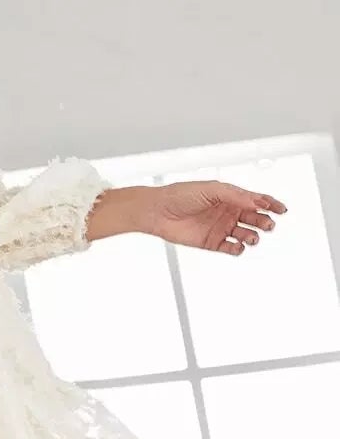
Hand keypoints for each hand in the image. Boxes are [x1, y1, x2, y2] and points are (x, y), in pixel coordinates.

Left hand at [141, 179, 286, 253]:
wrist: (158, 212)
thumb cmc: (180, 195)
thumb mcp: (212, 189)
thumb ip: (235, 195)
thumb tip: (256, 201)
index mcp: (230, 196)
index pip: (256, 200)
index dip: (271, 204)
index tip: (281, 209)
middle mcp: (227, 212)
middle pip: (255, 218)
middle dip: (264, 222)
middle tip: (267, 224)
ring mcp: (221, 228)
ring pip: (245, 234)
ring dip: (253, 236)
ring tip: (252, 237)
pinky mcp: (212, 243)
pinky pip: (230, 248)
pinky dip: (238, 249)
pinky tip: (238, 246)